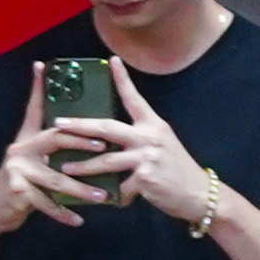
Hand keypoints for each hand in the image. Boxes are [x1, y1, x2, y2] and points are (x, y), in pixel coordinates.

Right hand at [0, 74, 103, 235]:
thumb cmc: (27, 183)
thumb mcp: (39, 162)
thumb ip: (57, 150)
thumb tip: (93, 137)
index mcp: (28, 139)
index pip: (35, 110)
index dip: (37, 88)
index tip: (42, 66)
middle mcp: (21, 149)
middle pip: (53, 138)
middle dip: (80, 142)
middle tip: (105, 146)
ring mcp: (17, 169)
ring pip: (54, 176)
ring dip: (80, 187)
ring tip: (102, 195)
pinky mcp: (16, 190)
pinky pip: (44, 202)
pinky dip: (62, 212)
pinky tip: (78, 219)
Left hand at [56, 60, 215, 227]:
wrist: (200, 195)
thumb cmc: (178, 171)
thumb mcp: (162, 147)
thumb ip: (139, 139)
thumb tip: (108, 139)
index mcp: (154, 126)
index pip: (135, 98)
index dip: (123, 79)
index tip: (112, 60)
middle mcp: (151, 138)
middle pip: (107, 127)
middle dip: (79, 126)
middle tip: (59, 124)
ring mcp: (148, 157)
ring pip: (106, 159)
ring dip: (83, 165)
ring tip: (66, 167)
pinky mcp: (146, 178)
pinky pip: (120, 186)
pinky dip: (113, 195)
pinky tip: (110, 199)